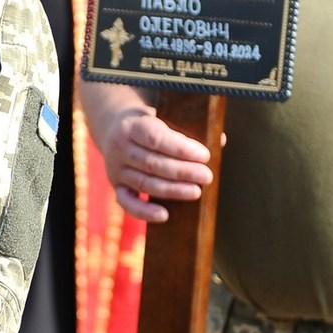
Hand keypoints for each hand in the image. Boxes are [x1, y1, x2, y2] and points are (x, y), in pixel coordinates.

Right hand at [89, 96, 213, 223]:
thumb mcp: (162, 116)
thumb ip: (187, 128)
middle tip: (207, 176)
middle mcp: (119, 148)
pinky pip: (127, 203)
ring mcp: (115, 169)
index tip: (205, 155)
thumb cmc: (149, 124)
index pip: (156, 138)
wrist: (113, 128)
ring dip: (172, 190)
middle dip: (182, 172)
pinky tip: (165, 215)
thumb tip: (219, 140)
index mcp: (131, 126)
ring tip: (196, 192)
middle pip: (152, 163)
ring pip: (145, 183)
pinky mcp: (116, 186)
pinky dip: (144, 212)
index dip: (181, 148)